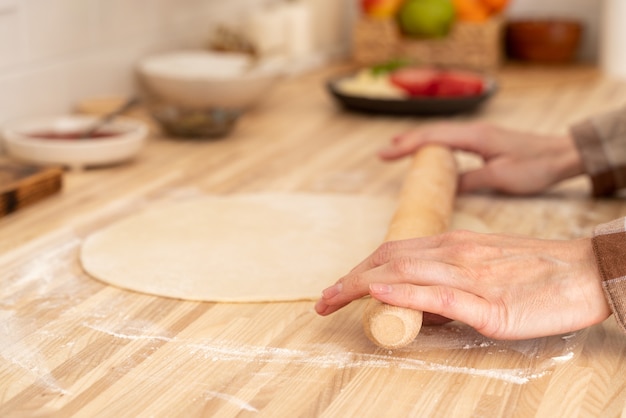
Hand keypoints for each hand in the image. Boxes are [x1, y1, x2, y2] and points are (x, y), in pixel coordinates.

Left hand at [315, 231, 609, 339]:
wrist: (583, 272)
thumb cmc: (535, 271)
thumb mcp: (482, 266)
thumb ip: (447, 280)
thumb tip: (414, 304)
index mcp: (452, 245)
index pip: (393, 251)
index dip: (360, 268)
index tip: (338, 286)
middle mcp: (454, 254)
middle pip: (388, 259)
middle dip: (350, 279)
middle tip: (323, 299)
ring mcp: (469, 277)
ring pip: (404, 272)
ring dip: (362, 285)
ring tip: (333, 298)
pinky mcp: (488, 304)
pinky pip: (439, 294)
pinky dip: (405, 292)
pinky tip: (381, 292)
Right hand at [379, 122, 584, 194]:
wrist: (564, 155)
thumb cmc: (536, 166)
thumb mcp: (501, 177)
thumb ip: (470, 180)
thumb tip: (444, 187)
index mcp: (474, 137)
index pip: (432, 138)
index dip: (406, 146)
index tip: (384, 154)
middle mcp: (474, 131)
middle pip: (432, 132)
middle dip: (405, 141)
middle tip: (382, 153)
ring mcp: (479, 135)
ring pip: (441, 135)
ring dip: (418, 141)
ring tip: (397, 148)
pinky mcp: (485, 141)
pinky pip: (451, 141)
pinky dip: (434, 145)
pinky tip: (430, 153)